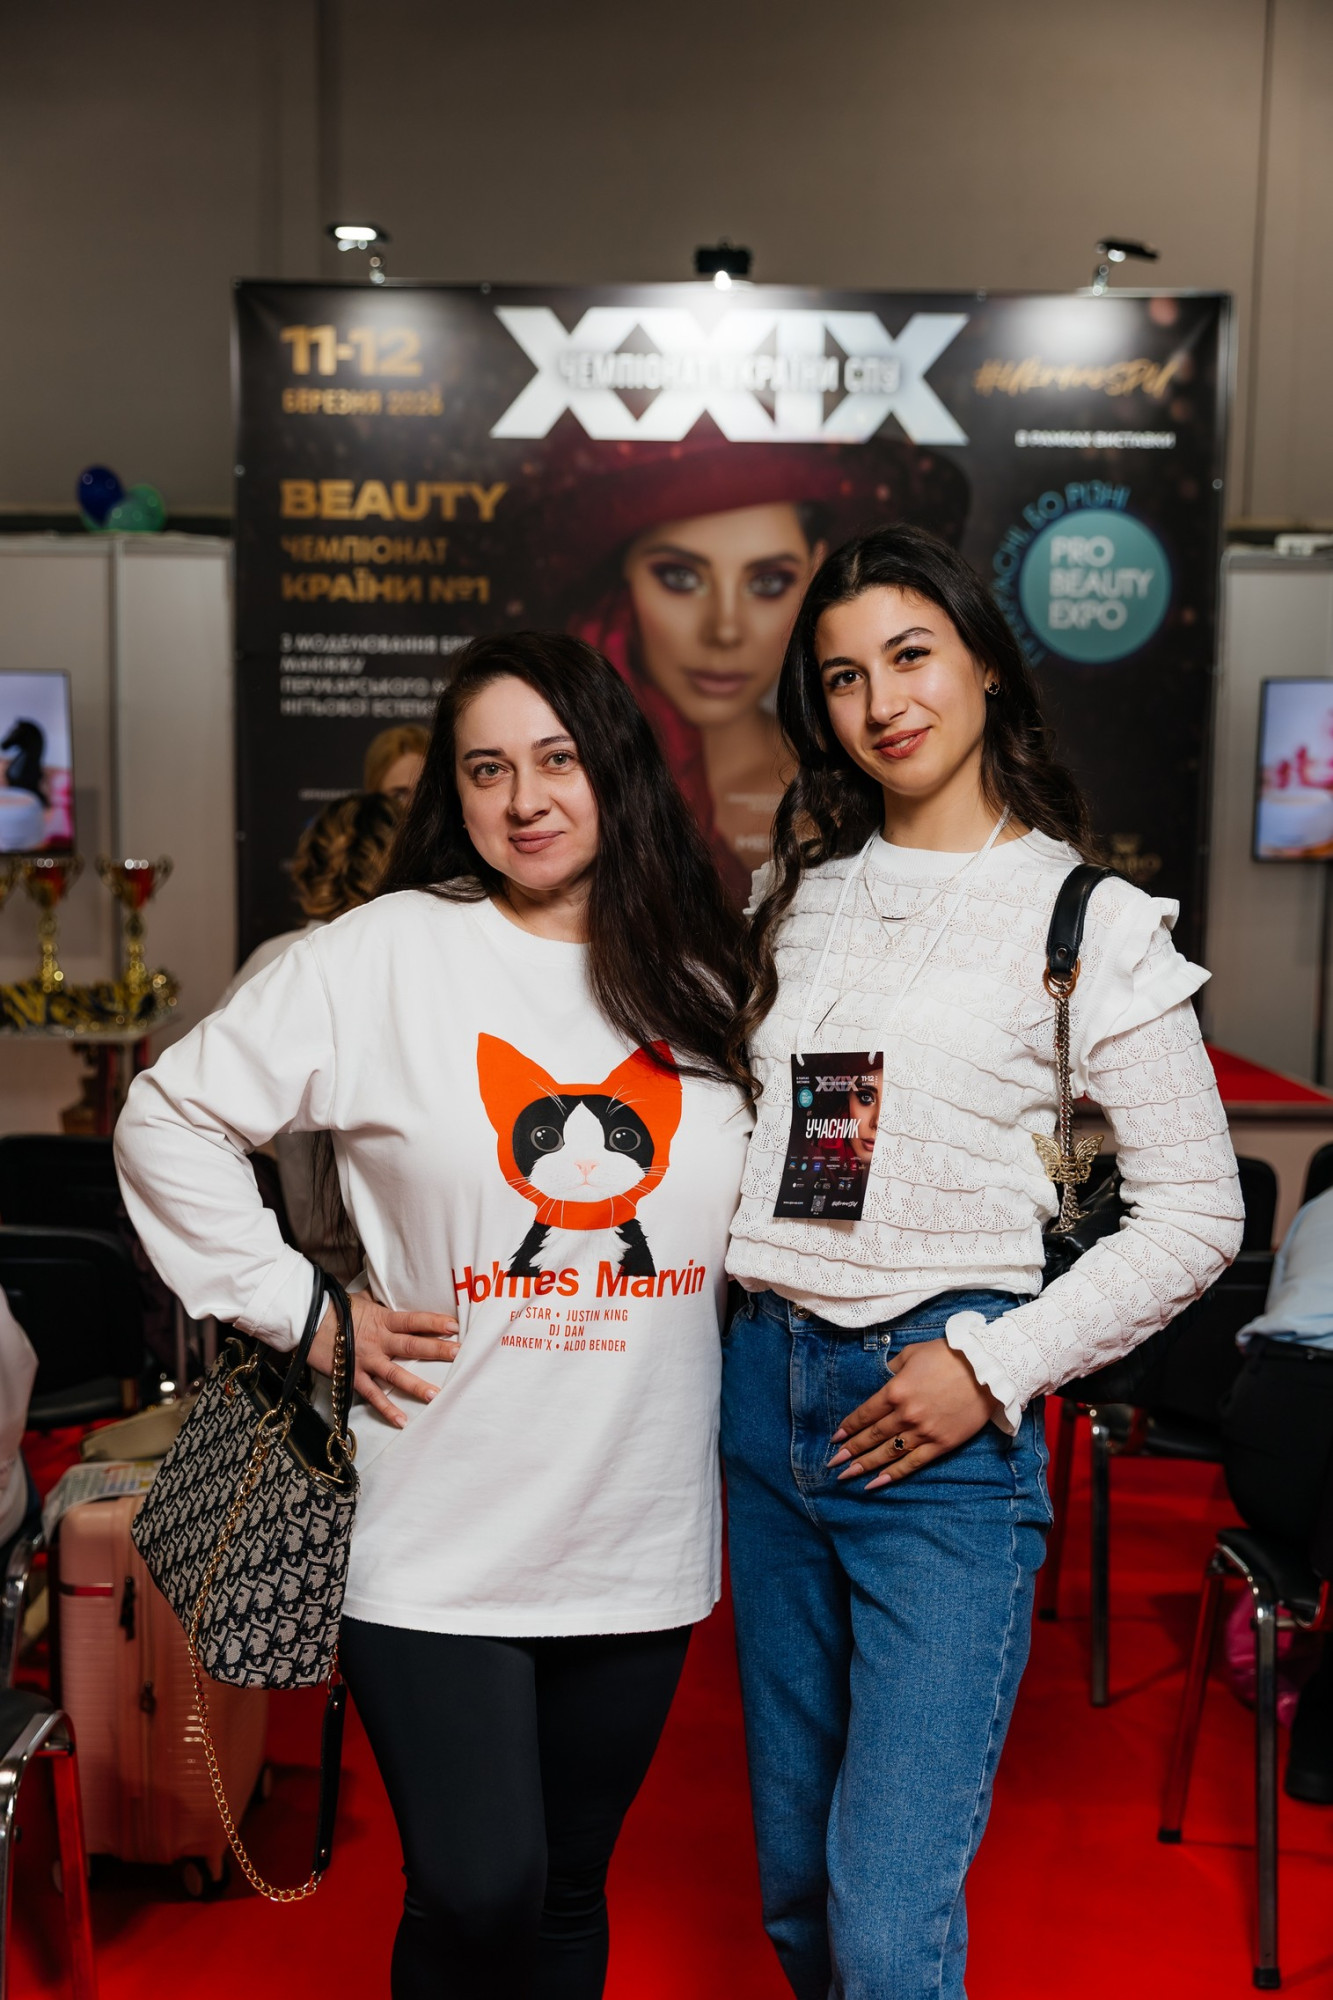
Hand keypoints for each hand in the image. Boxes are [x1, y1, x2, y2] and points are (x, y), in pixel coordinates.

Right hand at [308, 1293, 459, 1428]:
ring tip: (436, 1394)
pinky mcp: (352, 1376)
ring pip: (395, 1374)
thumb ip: (376, 1300)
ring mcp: (366, 1360)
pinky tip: (402, 1420)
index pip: (413, 1320)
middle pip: (411, 1345)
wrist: (304, 1320)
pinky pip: (372, 1395)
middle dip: (436, 1350)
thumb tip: (385, 1292)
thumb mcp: (358, 1299)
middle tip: (458, 1354)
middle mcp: (378, 1340)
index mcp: (381, 1319)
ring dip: (416, 1385)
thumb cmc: (332, 1308)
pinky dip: (386, 1409)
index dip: (434, 1322)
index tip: (454, 1326)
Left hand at [828, 1337, 998, 1488]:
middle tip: (833, 1463)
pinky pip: (912, 1463)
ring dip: (865, 1466)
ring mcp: (923, 1432)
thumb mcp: (912, 1354)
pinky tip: (876, 1483)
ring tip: (848, 1476)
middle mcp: (905, 1415)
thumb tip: (884, 1380)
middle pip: (871, 1437)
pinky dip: (893, 1475)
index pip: (864, 1414)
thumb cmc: (948, 1356)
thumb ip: (893, 1369)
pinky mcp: (941, 1444)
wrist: (987, 1369)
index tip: (836, 1439)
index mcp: (895, 1391)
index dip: (848, 1428)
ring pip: (887, 1453)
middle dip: (850, 1451)